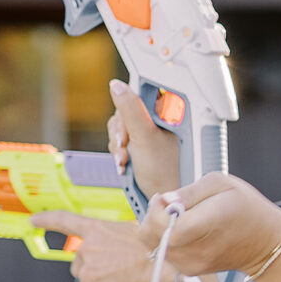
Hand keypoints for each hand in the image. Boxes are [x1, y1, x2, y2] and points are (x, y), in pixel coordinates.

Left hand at [53, 215, 174, 281]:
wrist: (167, 266)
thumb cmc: (158, 249)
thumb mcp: (133, 233)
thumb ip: (114, 240)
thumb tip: (115, 251)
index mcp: (96, 231)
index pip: (64, 221)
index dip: (47, 220)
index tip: (35, 220)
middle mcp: (87, 251)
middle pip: (80, 266)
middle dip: (95, 272)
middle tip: (117, 273)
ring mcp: (90, 274)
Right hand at [109, 79, 181, 198]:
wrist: (164, 197)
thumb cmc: (163, 170)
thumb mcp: (144, 136)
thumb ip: (130, 109)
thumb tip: (115, 84)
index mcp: (165, 111)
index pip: (135, 96)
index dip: (125, 112)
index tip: (126, 132)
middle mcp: (157, 119)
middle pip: (123, 113)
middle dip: (120, 133)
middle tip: (125, 148)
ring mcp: (147, 132)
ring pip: (119, 128)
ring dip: (118, 146)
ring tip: (126, 161)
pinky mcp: (139, 144)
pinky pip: (119, 141)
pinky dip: (119, 153)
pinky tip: (125, 164)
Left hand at [139, 171, 280, 278]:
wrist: (265, 244)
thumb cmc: (247, 210)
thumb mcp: (222, 183)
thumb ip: (189, 191)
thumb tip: (165, 200)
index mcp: (206, 223)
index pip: (164, 224)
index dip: (157, 208)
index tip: (166, 199)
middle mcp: (197, 249)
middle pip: (151, 236)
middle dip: (152, 216)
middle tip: (169, 206)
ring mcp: (193, 263)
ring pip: (153, 245)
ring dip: (159, 229)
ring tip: (180, 218)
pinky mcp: (190, 270)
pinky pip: (163, 253)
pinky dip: (167, 240)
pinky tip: (184, 231)